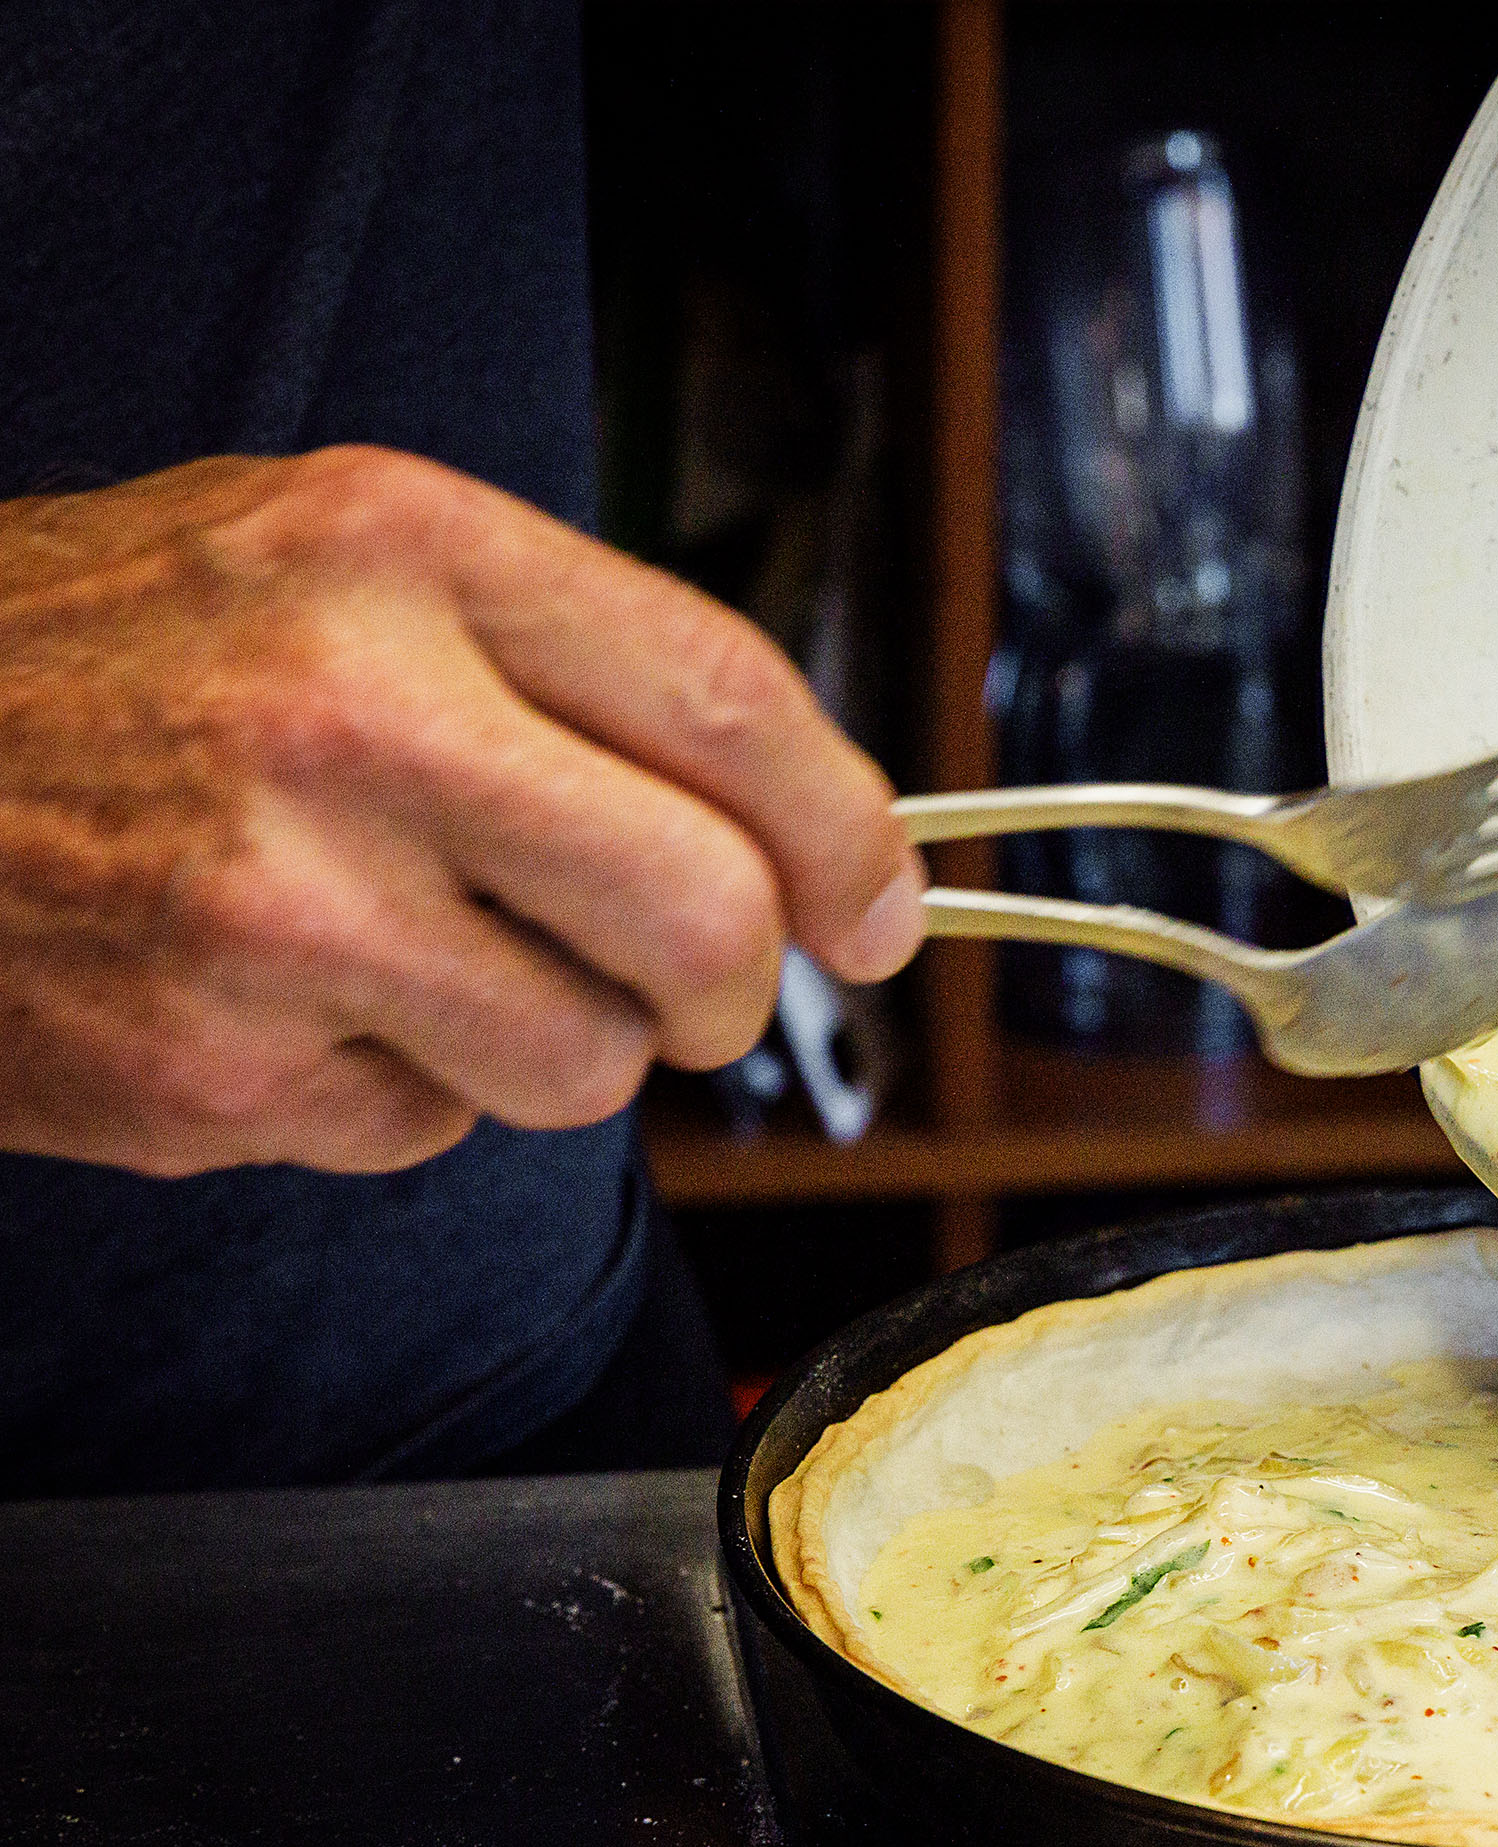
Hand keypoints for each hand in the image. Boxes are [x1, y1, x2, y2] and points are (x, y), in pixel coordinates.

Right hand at [0, 447, 925, 1174]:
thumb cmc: (105, 655)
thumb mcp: (336, 560)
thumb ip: (565, 663)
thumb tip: (798, 828)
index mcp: (400, 552)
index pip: (732, 704)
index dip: (853, 831)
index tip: (883, 907)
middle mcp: (348, 719)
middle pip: (706, 914)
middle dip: (740, 984)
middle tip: (702, 986)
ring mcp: (274, 909)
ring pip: (588, 1065)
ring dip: (553, 1042)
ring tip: (417, 958)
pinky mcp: (211, 1068)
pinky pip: (430, 1134)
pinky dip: (400, 1092)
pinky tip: (289, 1001)